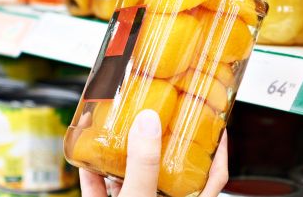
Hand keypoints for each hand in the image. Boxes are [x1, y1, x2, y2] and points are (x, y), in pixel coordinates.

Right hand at [79, 110, 228, 196]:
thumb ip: (144, 164)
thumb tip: (148, 121)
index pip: (213, 174)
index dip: (217, 148)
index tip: (214, 122)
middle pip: (166, 168)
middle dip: (159, 139)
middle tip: (155, 113)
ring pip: (131, 177)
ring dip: (120, 152)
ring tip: (117, 126)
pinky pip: (100, 191)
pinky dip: (93, 173)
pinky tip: (86, 155)